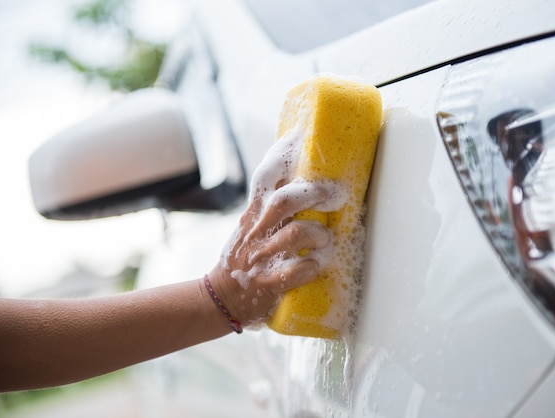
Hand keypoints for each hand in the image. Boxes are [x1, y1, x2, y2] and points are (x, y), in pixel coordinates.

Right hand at [207, 137, 337, 326]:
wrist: (220, 297)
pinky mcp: (268, 284)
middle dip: (314, 194)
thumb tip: (301, 178)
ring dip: (317, 234)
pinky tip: (316, 266)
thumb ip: (272, 205)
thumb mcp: (252, 225)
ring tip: (325, 239)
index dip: (283, 154)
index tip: (301, 136)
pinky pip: (296, 272)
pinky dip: (311, 268)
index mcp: (253, 214)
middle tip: (333, 196)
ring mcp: (261, 258)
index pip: (266, 176)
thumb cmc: (245, 257)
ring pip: (295, 234)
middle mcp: (256, 231)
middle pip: (284, 201)